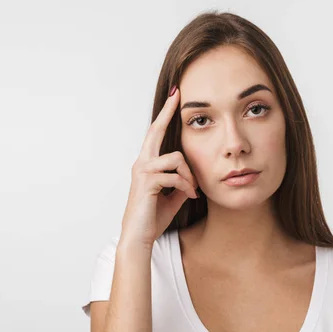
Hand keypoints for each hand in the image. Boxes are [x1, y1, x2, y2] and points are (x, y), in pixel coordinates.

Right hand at [120, 86, 197, 247]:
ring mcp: (142, 171)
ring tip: (192, 190)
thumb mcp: (174, 196)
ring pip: (176, 158)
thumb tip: (192, 176)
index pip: (156, 135)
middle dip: (167, 112)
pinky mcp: (147, 182)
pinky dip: (186, 186)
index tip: (174, 97)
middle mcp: (142, 163)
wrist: (140, 236)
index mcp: (147, 164)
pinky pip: (175, 176)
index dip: (165, 115)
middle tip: (177, 95)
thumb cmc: (153, 217)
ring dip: (189, 175)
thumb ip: (181, 182)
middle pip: (156, 131)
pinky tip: (189, 196)